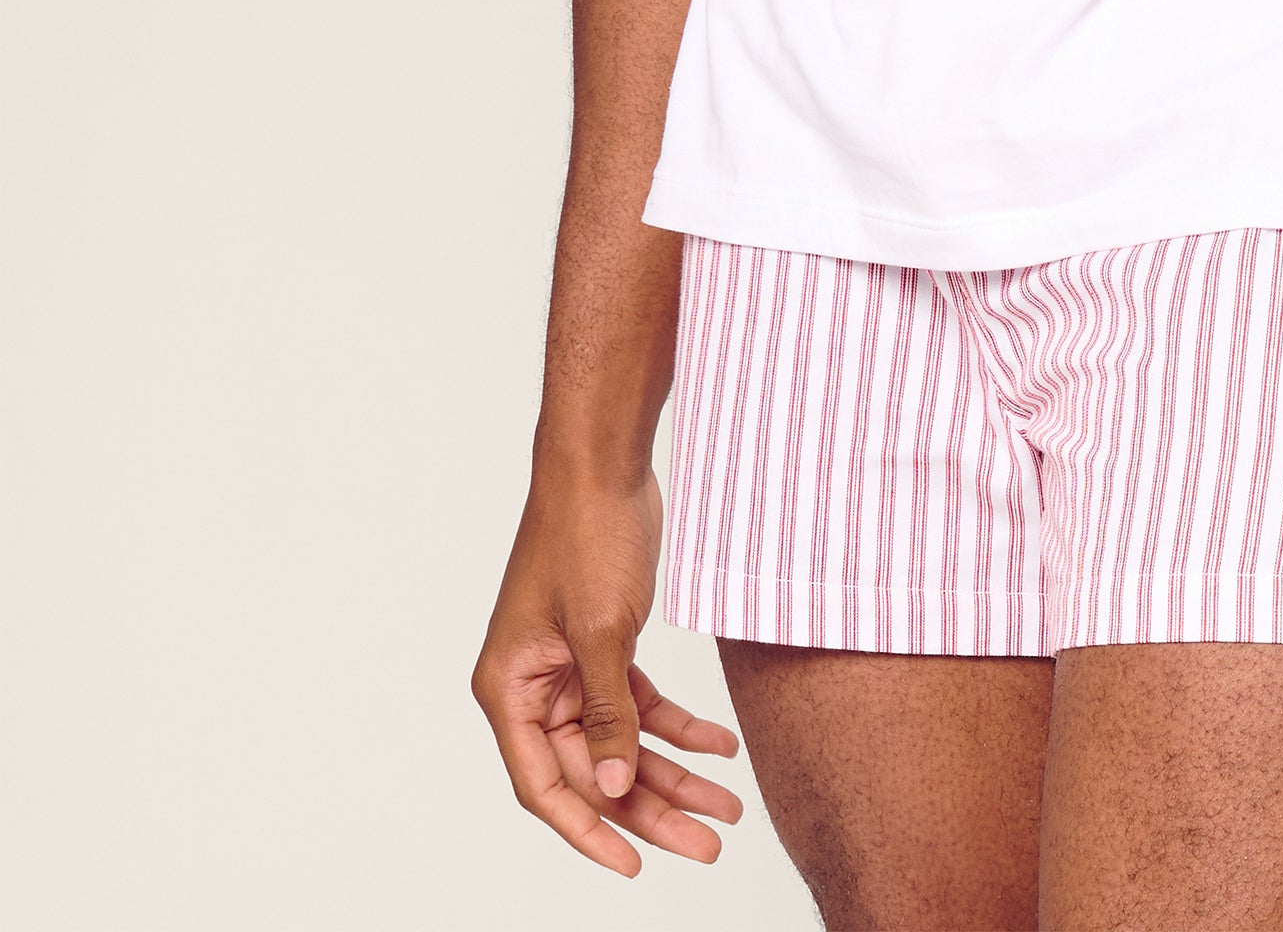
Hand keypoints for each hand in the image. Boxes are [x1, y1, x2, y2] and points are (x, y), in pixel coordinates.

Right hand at [472, 462, 742, 874]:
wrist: (605, 462)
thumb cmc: (586, 535)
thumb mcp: (601, 632)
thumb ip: (606, 714)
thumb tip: (610, 787)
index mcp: (510, 690)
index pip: (544, 786)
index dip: (588, 831)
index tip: (634, 865)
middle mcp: (535, 687)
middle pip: (593, 770)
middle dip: (651, 809)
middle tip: (707, 845)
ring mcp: (571, 668)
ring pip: (623, 741)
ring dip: (675, 773)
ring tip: (727, 808)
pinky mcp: (606, 646)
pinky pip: (641, 703)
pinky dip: (680, 725)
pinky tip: (721, 746)